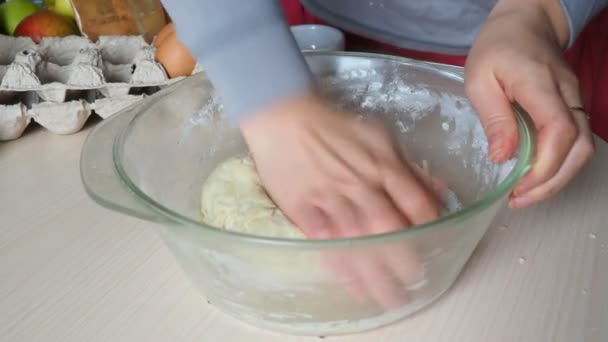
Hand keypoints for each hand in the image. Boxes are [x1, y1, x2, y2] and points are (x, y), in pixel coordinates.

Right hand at [240, 90, 440, 306]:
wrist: (285, 117)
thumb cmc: (334, 125)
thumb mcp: (379, 136)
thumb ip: (408, 166)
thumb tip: (437, 190)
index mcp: (383, 165)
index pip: (415, 202)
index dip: (428, 226)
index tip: (434, 244)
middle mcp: (361, 185)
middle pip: (389, 229)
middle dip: (404, 259)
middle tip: (414, 282)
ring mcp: (332, 198)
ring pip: (358, 241)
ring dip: (374, 272)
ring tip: (386, 296)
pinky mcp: (305, 209)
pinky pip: (326, 242)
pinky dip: (340, 265)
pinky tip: (351, 283)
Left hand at [465, 0, 593, 207]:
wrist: (525, 24)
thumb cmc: (497, 48)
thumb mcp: (479, 78)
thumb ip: (493, 117)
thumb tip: (502, 157)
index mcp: (540, 84)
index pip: (559, 129)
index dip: (545, 165)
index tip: (519, 186)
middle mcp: (567, 94)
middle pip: (580, 147)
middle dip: (552, 182)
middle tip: (519, 199)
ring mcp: (574, 100)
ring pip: (584, 148)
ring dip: (558, 178)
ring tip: (525, 194)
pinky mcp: (572, 107)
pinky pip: (576, 142)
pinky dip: (559, 165)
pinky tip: (534, 176)